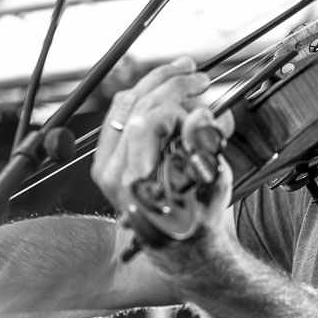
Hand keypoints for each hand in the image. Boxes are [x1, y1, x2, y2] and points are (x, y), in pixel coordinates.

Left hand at [91, 57, 233, 272]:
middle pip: (135, 106)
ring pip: (124, 105)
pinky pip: (120, 115)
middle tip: (199, 76)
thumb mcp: (212, 188)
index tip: (204, 90)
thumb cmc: (198, 222)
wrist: (179, 246)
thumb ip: (205, 150)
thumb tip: (199, 116)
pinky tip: (164, 87)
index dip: (178, 99)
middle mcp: (113, 174)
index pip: (148, 121)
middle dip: (170, 83)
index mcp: (136, 184)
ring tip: (184, 72)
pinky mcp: (106, 159)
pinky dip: (143, 96)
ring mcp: (105, 166)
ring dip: (155, 83)